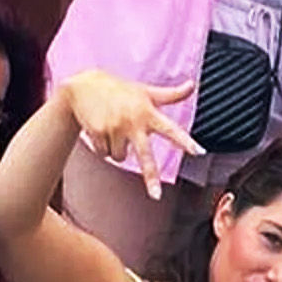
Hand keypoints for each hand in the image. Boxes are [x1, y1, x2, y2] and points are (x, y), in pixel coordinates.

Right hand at [62, 71, 202, 197]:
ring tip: (113, 128)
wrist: (83, 86)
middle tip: (157, 196)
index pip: (171, 129)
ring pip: (120, 157)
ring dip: (117, 149)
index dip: (185, 141)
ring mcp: (113, 128)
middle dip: (151, 177)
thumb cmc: (120, 90)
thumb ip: (171, 94)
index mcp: (147, 112)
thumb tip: (193, 85)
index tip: (198, 152)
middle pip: (144, 155)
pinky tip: (100, 129)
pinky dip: (102, 147)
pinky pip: (103, 154)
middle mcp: (132, 121)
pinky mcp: (96, 132)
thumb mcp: (146, 91)